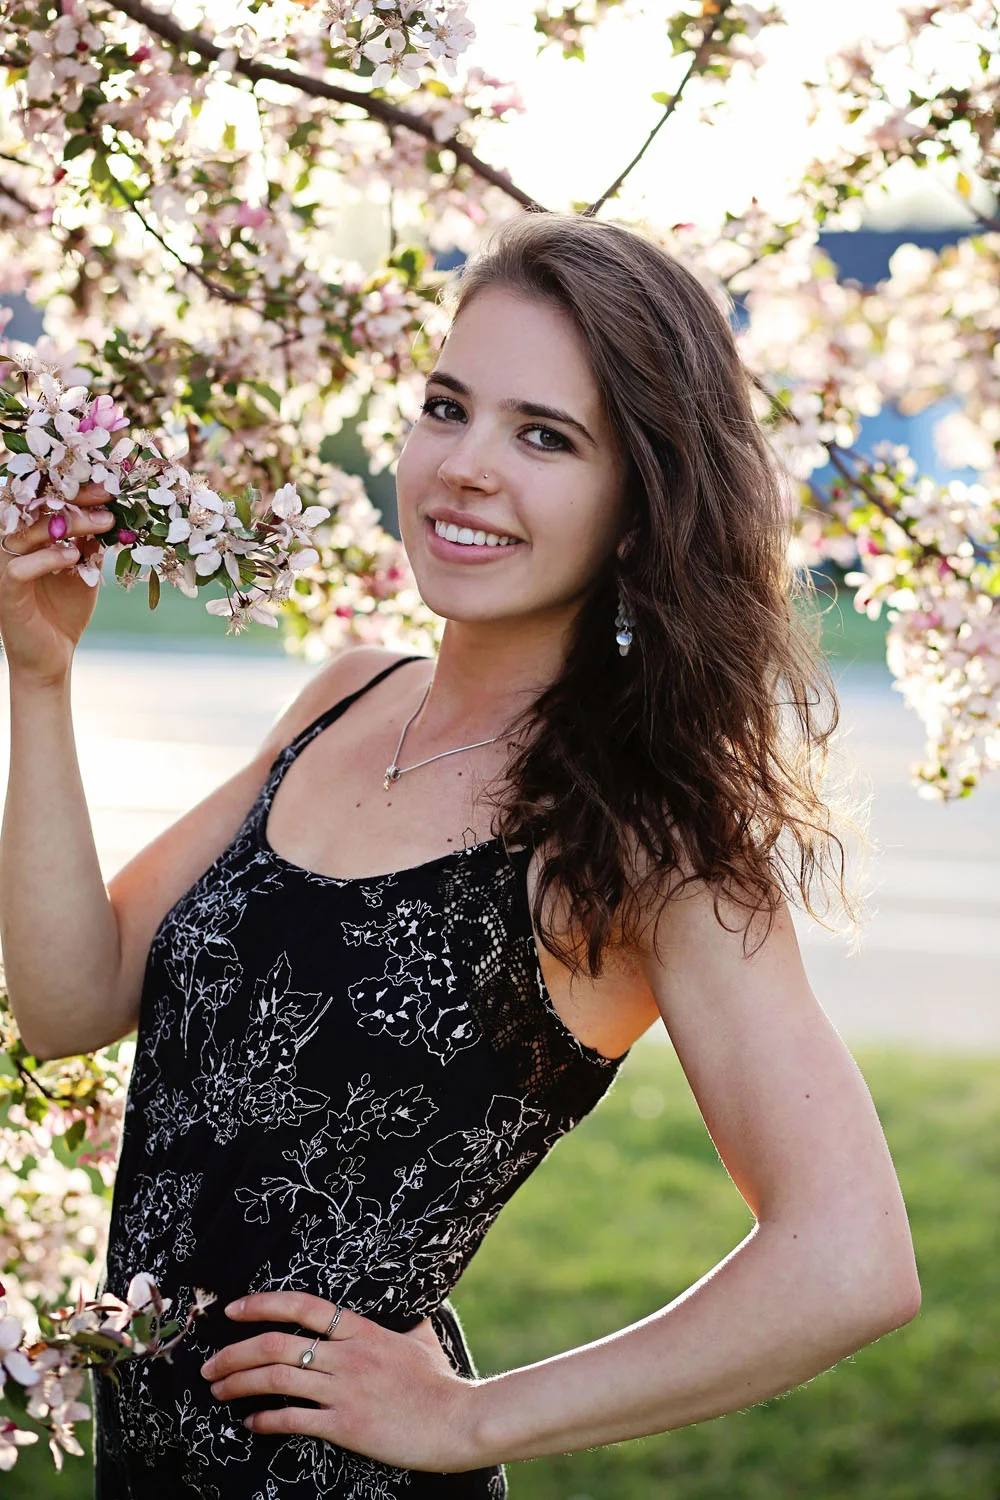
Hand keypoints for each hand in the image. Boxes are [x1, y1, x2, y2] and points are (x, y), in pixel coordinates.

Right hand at [0, 482, 116, 686]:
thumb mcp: (85, 570)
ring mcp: (4, 566)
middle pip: (34, 507)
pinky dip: (47, 559)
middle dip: (73, 496)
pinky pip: (19, 568)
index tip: (110, 484)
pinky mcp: (5, 592)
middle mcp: (10, 544)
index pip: (45, 500)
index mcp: (27, 534)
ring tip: (103, 523)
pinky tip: (73, 557)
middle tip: (108, 494)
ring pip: (27, 533)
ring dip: (68, 524)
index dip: (74, 488)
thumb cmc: (66, 608)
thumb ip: (90, 543)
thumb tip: (112, 510)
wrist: (55, 654)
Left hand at [199, 1291, 484, 1472]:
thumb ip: (405, 1323)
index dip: (263, 1304)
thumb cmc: (441, 1382)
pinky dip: (265, 1421)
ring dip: (239, 1385)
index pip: (303, 1306)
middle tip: (210, 1365)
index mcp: (363, 1329)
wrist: (458, 1422)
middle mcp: (348, 1355)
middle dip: (234, 1353)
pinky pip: (293, 1420)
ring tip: (219, 1392)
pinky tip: (252, 1423)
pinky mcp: (345, 1426)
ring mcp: (345, 1390)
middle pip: (276, 1345)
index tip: (233, 1309)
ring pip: (276, 1380)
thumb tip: (408, 1308)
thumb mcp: (422, 1339)